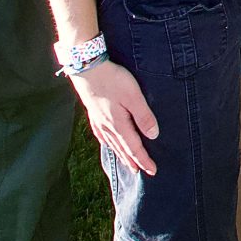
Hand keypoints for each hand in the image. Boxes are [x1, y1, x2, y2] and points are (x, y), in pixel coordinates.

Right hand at [71, 59, 159, 176]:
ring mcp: (98, 119)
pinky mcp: (93, 112)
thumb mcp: (133, 96)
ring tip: (126, 163)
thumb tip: (153, 136)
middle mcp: (107, 126)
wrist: (87, 67)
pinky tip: (106, 142)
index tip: (152, 171)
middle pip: (122, 148)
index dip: (144, 160)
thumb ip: (144, 116)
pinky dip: (106, 142)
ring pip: (111, 142)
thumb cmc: (112, 79)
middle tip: (140, 172)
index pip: (134, 148)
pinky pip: (100, 133)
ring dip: (120, 154)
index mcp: (118, 124)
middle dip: (132, 161)